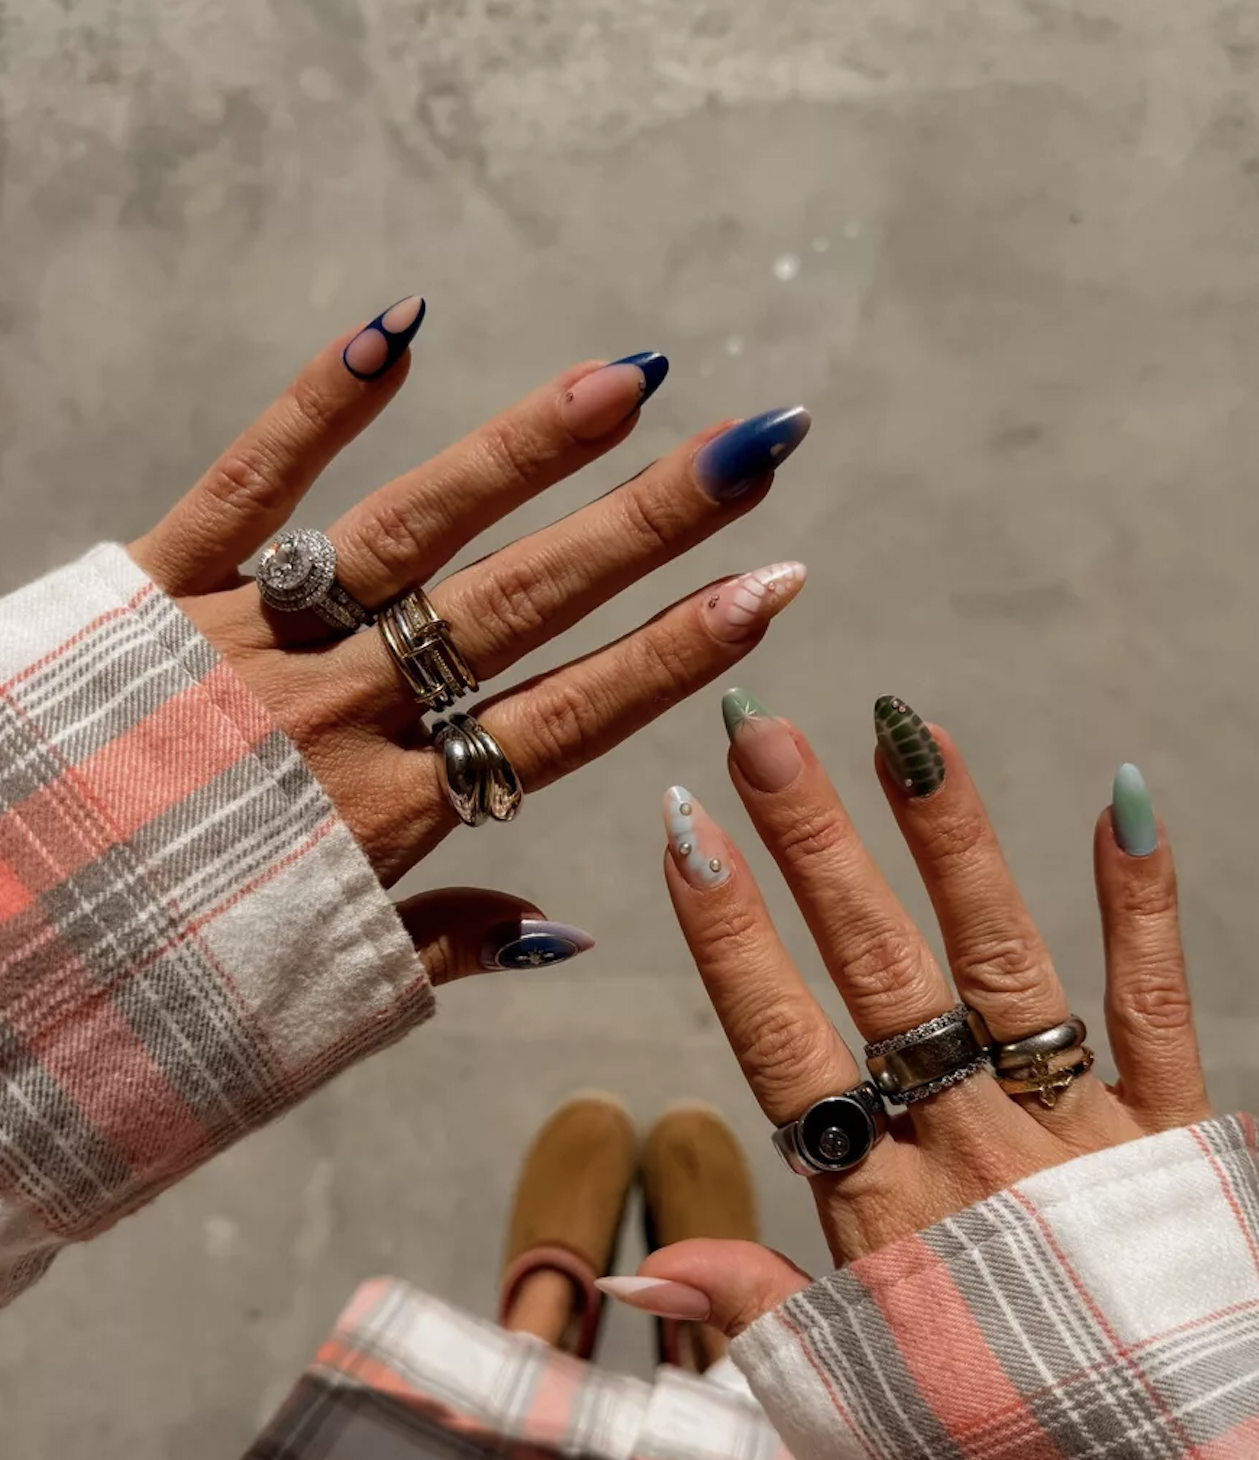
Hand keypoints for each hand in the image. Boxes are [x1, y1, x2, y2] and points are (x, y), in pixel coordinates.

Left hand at [129, 297, 810, 982]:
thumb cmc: (161, 982)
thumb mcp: (321, 994)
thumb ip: (445, 948)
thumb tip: (570, 929)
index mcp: (387, 816)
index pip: (566, 720)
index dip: (675, 654)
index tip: (770, 589)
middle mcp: (336, 717)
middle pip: (519, 607)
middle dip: (647, 526)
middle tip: (751, 449)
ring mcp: (249, 646)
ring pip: (409, 533)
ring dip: (525, 454)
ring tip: (626, 381)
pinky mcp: (153, 595)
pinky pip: (243, 488)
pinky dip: (315, 407)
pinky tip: (396, 331)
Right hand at [602, 691, 1211, 1329]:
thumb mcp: (852, 1401)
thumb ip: (752, 1312)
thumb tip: (630, 1263)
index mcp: (883, 1216)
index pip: (786, 1050)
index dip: (731, 941)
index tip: (685, 836)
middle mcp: (976, 1156)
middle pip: (882, 979)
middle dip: (816, 851)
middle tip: (764, 736)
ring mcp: (1079, 1139)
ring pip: (1006, 969)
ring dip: (951, 846)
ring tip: (908, 731)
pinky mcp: (1172, 1142)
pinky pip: (1155, 1012)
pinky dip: (1142, 908)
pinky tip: (1125, 800)